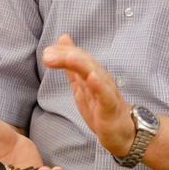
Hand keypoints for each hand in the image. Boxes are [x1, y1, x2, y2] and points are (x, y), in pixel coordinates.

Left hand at [41, 36, 137, 159]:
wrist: (121, 131)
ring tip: (69, 58)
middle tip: (47, 55)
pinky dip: (99, 85)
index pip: (77, 56)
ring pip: (95, 74)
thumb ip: (71, 65)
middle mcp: (100, 78)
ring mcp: (106, 92)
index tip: (47, 51)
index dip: (62, 52)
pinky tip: (92, 78)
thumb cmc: (101, 107)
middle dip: (66, 56)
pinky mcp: (110, 107)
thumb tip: (63, 38)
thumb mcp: (81, 85)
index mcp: (91, 73)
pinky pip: (105, 95)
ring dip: (82, 65)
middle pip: (84, 62)